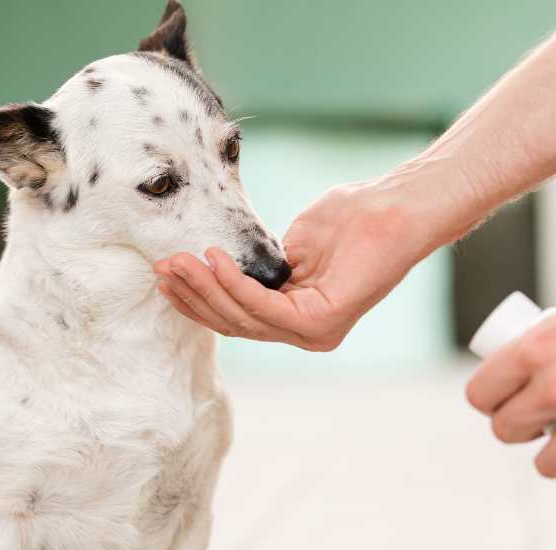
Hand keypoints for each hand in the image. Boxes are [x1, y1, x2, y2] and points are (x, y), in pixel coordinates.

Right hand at [153, 182, 429, 350]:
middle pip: (235, 323)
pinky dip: (234, 283)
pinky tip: (213, 259)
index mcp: (299, 320)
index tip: (167, 276)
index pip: (238, 318)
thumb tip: (224, 269)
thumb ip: (261, 266)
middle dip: (193, 296)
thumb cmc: (352, 219)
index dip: (199, 300)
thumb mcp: (292, 245)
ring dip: (205, 288)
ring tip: (178, 261)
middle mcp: (307, 334)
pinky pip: (265, 306)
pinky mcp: (323, 322)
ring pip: (245, 317)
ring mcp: (316, 333)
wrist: (394, 209)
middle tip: (162, 268)